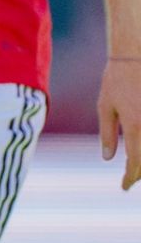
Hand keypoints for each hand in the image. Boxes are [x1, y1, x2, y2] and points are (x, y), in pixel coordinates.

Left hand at [100, 58, 140, 189]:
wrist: (136, 56)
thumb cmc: (116, 80)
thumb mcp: (105, 106)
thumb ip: (108, 134)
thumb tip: (109, 158)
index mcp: (136, 126)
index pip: (136, 162)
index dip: (131, 177)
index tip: (124, 186)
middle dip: (140, 173)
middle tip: (130, 180)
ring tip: (136, 168)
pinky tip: (140, 152)